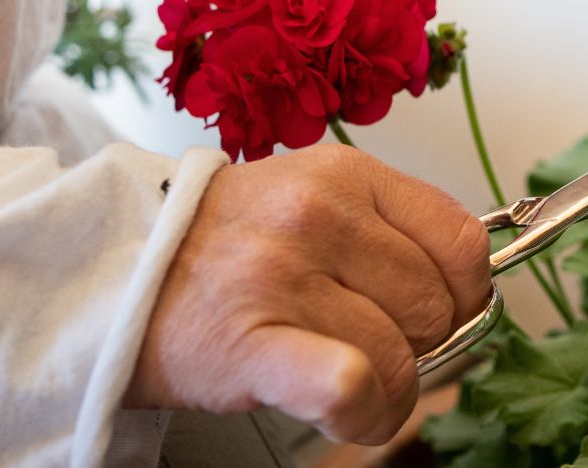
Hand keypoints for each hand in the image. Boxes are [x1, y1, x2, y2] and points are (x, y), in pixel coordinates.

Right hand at [124, 145, 491, 444]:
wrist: (115, 274)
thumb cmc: (226, 246)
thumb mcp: (315, 198)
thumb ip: (391, 228)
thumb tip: (472, 285)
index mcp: (347, 176)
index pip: (462, 242)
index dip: (465, 291)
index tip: (442, 310)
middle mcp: (319, 216)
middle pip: (435, 307)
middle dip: (418, 344)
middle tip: (373, 346)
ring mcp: (283, 276)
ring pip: (399, 359)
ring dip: (387, 393)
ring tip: (347, 382)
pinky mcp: (253, 343)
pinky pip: (350, 384)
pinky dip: (363, 411)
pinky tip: (347, 410)